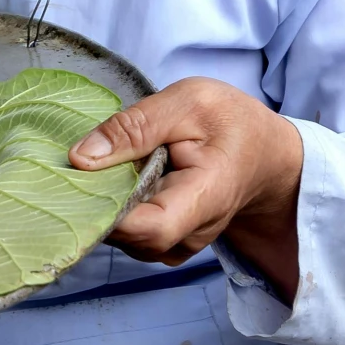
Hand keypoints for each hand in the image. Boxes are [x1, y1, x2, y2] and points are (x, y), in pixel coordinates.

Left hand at [67, 77, 304, 297]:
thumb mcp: (187, 102)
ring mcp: (181, 243)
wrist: (265, 152)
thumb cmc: (230, 122)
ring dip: (105, 207)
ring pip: (126, 240)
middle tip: (86, 164)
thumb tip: (79, 158)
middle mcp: (194, 232)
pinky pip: (132, 237)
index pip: (152, 228)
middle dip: (98, 204)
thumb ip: (134, 127)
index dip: (109, 213)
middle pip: (132, 238)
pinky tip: (118, 182)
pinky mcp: (170, 242)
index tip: (80, 182)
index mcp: (206, 196)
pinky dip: (116, 212)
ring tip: (107, 167)